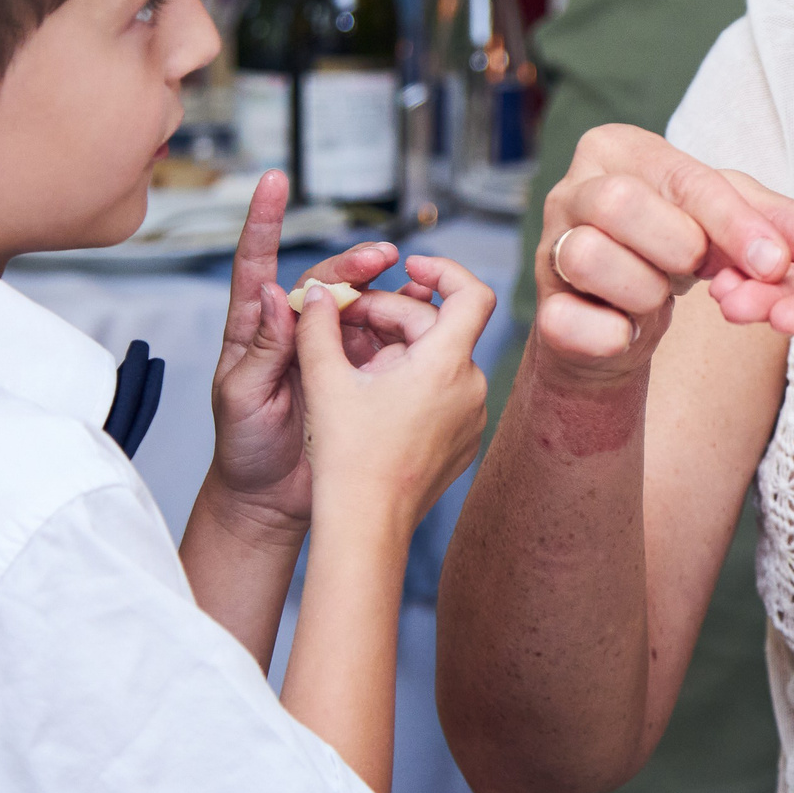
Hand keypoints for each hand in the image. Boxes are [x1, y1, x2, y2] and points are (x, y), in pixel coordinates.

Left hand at [209, 171, 435, 534]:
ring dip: (386, 287)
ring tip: (414, 279)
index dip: (264, 221)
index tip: (273, 181)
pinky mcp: (357, 370)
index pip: (256, 264)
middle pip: (324, 279)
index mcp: (254, 329)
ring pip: (360, 303)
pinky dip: (405, 317)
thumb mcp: (242, 397)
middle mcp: (293, 329)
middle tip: (383, 257)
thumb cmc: (244, 449)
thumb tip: (272, 293)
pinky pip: (384, 335)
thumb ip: (260, 348)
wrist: (271, 499)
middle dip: (353, 261)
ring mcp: (328, 348)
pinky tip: (426, 305)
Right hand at [300, 253, 495, 535]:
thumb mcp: (325, 380)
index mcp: (445, 364)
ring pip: (444, 360)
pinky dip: (418, 382)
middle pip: (442, 326)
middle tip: (349, 321)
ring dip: (405, 350)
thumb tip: (321, 290)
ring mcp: (473, 416)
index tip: (411, 266)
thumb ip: (320, 324)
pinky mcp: (466, 441)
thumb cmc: (347, 456)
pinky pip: (448, 393)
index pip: (472, 292)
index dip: (445, 269)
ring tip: (359, 364)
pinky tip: (378, 398)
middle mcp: (472, 387)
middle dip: (396, 315)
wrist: (366, 526)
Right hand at [531, 124, 793, 389]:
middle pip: (622, 204)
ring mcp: (547, 246)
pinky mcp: (540, 308)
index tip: (779, 265)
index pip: (686, 179)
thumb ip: (785, 231)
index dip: (737, 225)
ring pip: (591, 258)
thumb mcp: (732, 228)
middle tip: (694, 270)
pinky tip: (627, 331)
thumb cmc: (677, 255)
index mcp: (620, 149)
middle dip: (676, 247)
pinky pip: (571, 322)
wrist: (622, 325)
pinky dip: (615, 335)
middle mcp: (572, 187)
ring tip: (656, 296)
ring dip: (644, 291)